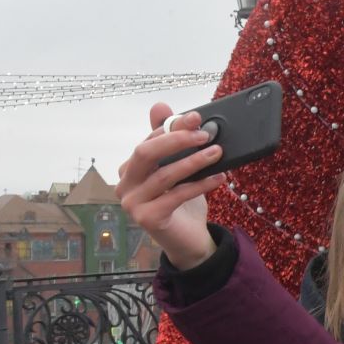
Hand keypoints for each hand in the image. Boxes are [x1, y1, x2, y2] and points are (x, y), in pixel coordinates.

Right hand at [118, 102, 223, 269]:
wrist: (188, 239)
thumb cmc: (182, 201)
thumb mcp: (178, 167)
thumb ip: (169, 140)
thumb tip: (160, 105)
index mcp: (129, 169)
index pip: (148, 141)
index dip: (171, 128)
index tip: (197, 117)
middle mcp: (124, 185)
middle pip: (146, 153)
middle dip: (177, 139)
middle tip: (205, 133)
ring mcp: (132, 204)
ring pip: (164, 175)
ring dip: (194, 161)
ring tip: (218, 152)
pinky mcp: (147, 218)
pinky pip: (177, 195)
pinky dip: (200, 184)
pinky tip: (220, 177)